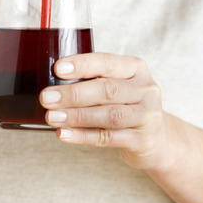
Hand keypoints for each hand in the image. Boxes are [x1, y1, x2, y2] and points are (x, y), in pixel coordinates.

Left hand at [40, 52, 169, 170]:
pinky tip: (64, 134)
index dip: (82, 65)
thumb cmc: (126, 106)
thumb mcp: (118, 86)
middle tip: (47, 97)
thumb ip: (93, 81)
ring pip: (109, 115)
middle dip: (74, 94)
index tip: (57, 69)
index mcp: (136, 68)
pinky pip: (108, 138)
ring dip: (77, 116)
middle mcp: (146, 89)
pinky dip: (83, 136)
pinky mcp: (143, 140)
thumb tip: (52, 84)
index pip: (107, 63)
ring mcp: (147, 115)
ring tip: (52, 117)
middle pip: (108, 90)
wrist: (156, 138)